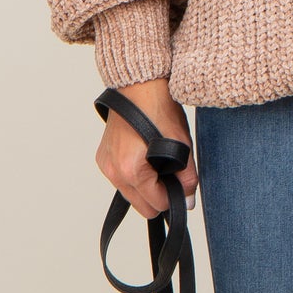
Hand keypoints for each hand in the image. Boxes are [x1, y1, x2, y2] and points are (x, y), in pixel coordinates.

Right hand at [96, 78, 199, 220]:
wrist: (139, 86)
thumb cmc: (158, 109)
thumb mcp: (181, 145)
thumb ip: (187, 178)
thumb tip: (188, 201)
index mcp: (131, 171)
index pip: (157, 205)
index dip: (174, 196)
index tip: (180, 181)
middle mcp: (113, 171)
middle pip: (142, 206)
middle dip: (159, 194)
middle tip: (170, 171)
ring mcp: (105, 165)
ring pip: (131, 194)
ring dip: (146, 186)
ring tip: (156, 160)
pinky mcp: (103, 158)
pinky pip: (122, 179)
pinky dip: (135, 175)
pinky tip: (144, 156)